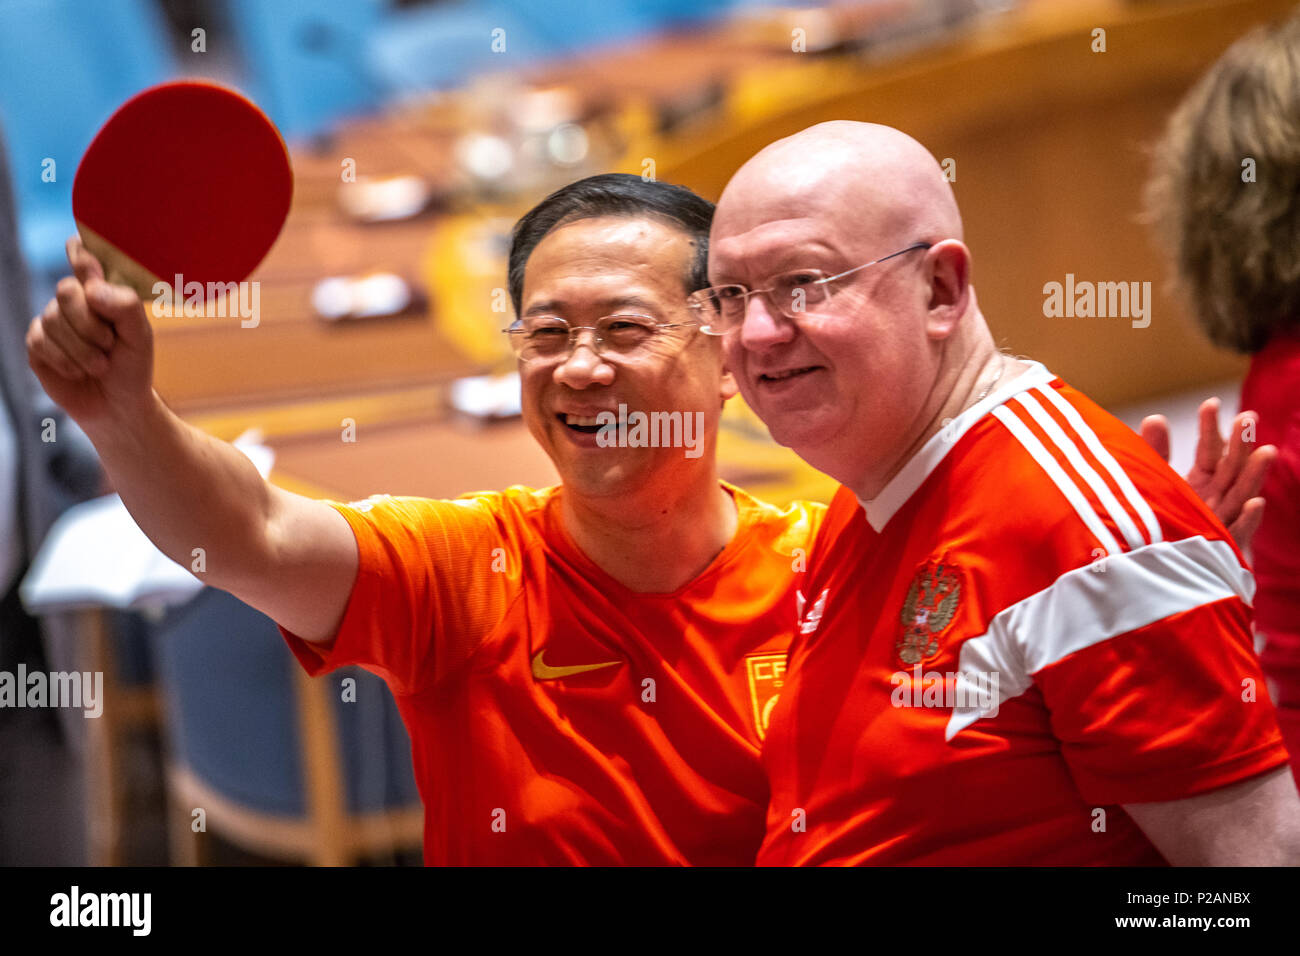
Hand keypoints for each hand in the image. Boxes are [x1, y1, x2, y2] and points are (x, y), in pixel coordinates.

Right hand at [25, 236, 155, 430]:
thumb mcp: (140, 335)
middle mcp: (72, 301)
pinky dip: (66, 361)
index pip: (84, 260)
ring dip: (82, 350)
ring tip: (100, 365)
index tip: (77, 246)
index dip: (78, 252)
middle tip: (109, 346)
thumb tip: (91, 288)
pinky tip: (79, 372)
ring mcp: (51, 321)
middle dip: (90, 324)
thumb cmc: (132, 365)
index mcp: (100, 292)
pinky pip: (40, 342)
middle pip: (66, 291)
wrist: (118, 404)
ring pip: (53, 320)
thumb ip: (124, 306)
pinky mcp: (37, 344)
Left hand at [1140, 397, 1274, 549]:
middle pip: (1230, 471)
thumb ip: (1154, 453)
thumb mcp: (1150, 483)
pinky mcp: (1218, 550)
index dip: (1210, 429)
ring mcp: (1218, 525)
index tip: (1210, 404)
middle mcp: (1213, 502)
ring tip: (1266, 451)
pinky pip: (1235, 537)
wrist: (1143, 570)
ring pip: (1239, 498)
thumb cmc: (1150, 523)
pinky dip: (1246, 521)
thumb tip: (1156, 417)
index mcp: (1199, 485)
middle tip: (1247, 417)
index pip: (1208, 452)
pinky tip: (1256, 504)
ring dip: (1253, 476)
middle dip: (1240, 445)